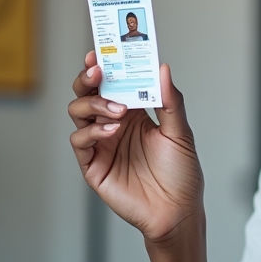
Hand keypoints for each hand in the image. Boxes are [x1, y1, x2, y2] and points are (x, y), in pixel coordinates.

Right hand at [68, 53, 203, 242]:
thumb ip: (170, 101)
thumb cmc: (181, 174)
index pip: (114, 82)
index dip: (106, 65)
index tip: (103, 49)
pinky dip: (91, 131)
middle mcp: (115, 124)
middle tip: (97, 70)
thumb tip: (163, 68)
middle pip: (88, 92)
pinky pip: (80, 141)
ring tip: (118, 110)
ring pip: (79, 112)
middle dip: (89, 77)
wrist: (177, 212)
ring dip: (94, 104)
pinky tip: (112, 130)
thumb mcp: (180, 133)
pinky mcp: (93, 165)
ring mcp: (102, 143)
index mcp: (135, 112)